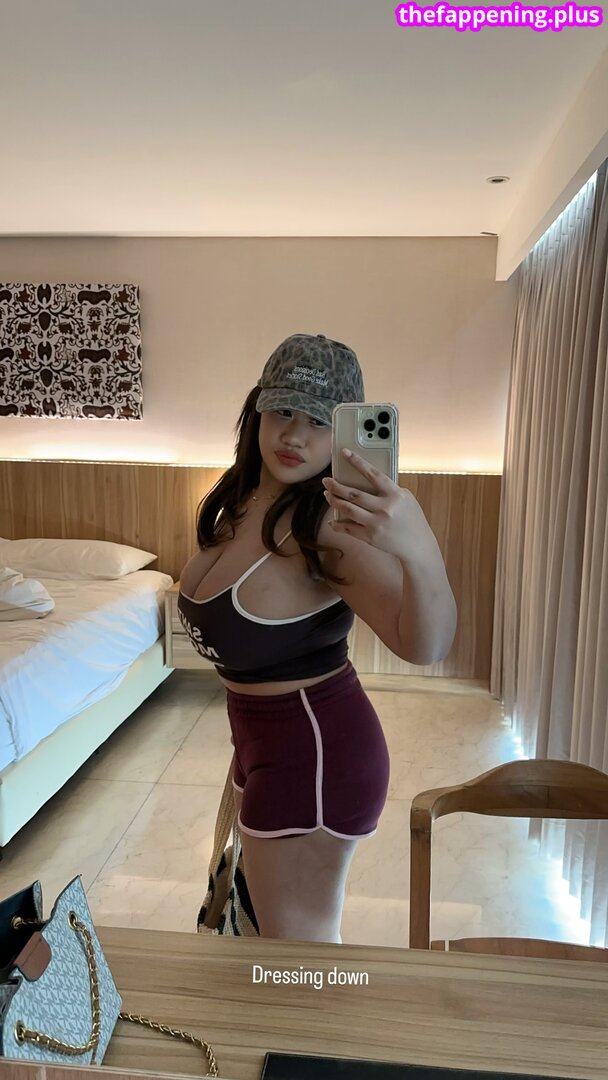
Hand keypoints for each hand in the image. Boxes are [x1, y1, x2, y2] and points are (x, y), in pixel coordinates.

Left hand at [321, 448, 432, 562]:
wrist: (418, 545)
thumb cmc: (413, 519)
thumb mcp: (406, 498)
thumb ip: (389, 489)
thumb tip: (369, 480)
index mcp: (395, 495)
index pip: (372, 474)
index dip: (357, 462)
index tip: (345, 453)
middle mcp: (384, 508)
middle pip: (354, 494)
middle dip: (336, 486)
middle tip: (326, 481)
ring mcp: (376, 523)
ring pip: (347, 509)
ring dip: (334, 501)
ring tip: (328, 495)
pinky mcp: (370, 537)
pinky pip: (349, 529)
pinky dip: (338, 524)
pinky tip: (332, 520)